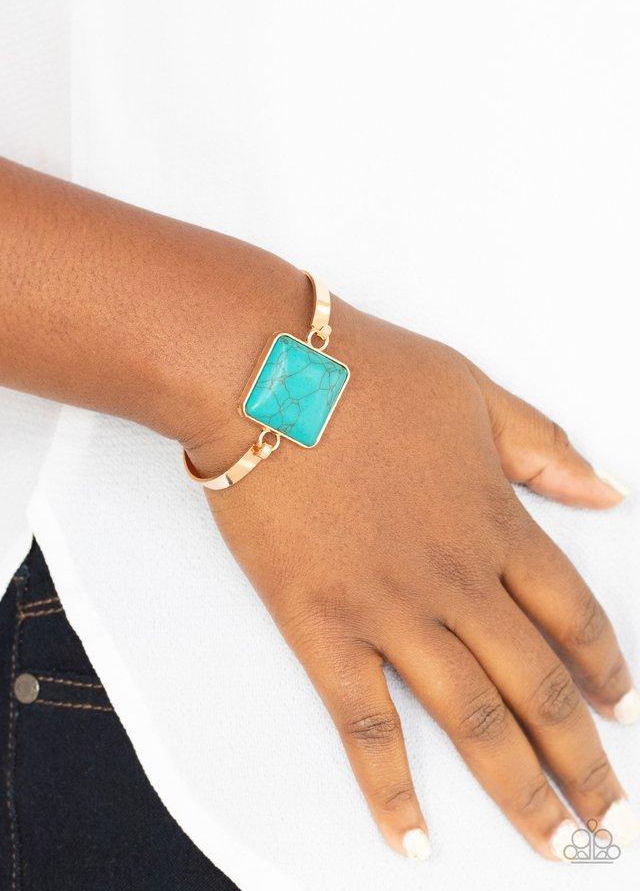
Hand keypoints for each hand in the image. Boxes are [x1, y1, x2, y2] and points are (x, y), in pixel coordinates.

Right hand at [187, 290, 637, 862]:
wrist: (269, 376)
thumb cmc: (368, 374)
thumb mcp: (476, 394)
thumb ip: (544, 448)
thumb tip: (608, 488)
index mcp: (495, 521)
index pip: (573, 615)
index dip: (606, 669)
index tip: (623, 710)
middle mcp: (457, 579)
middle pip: (538, 687)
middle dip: (582, 761)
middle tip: (608, 815)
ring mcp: (391, 610)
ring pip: (473, 721)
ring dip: (520, 791)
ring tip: (555, 843)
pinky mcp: (322, 628)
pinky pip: (365, 725)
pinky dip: (390, 791)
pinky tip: (412, 840)